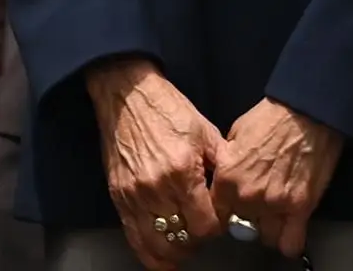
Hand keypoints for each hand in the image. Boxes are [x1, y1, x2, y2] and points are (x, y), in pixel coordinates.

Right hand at [80, 56, 225, 257]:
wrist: (127, 96)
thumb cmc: (168, 110)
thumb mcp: (205, 131)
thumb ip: (221, 165)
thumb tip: (233, 194)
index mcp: (183, 171)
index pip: (205, 225)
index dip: (217, 229)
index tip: (219, 221)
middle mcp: (157, 189)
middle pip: (182, 240)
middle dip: (197, 242)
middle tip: (203, 232)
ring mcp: (135, 197)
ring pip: (157, 246)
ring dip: (174, 252)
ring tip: (184, 247)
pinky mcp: (119, 198)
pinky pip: (133, 238)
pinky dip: (149, 252)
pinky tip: (161, 255)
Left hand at [217, 100, 343, 254]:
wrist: (307, 109)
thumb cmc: (271, 116)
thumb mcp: (235, 134)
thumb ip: (226, 163)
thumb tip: (223, 179)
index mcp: (227, 177)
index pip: (215, 214)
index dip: (223, 211)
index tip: (230, 209)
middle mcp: (247, 196)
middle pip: (239, 227)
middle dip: (246, 218)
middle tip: (256, 205)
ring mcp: (274, 204)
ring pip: (264, 238)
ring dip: (268, 228)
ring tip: (274, 215)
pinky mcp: (300, 206)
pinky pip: (290, 243)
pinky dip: (290, 241)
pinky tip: (290, 230)